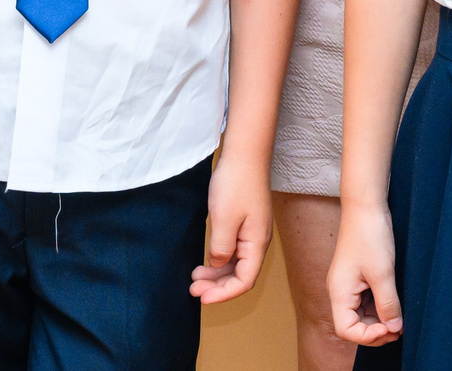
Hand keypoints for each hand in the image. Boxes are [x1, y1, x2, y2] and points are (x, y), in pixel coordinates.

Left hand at [190, 155, 271, 303]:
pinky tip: (205, 259)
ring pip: (235, 263)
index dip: (224, 294)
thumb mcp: (223, 219)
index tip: (202, 298)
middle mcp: (258, 241)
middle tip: (193, 288)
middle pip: (240, 275)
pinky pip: (233, 250)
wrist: (244, 154)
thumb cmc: (236, 183)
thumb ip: (221, 248)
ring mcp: (252, 232)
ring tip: (194, 276)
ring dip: (216, 273)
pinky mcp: (244, 223)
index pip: (244, 281)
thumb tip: (218, 264)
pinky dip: (219, 258)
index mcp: (257, 243)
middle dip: (217, 286)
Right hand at [327, 203, 402, 347]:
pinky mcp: (357, 278)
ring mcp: (348, 285)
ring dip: (379, 320)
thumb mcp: (383, 273)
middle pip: (354, 325)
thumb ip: (388, 303)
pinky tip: (394, 304)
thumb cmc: (370, 235)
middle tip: (399, 328)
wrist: (366, 206)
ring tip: (399, 319)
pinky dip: (379, 307)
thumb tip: (394, 328)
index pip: (347, 330)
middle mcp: (340, 292)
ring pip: (361, 314)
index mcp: (339, 293)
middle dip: (376, 331)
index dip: (368, 336)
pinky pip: (366, 301)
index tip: (390, 328)